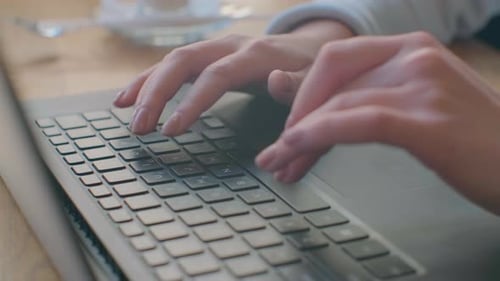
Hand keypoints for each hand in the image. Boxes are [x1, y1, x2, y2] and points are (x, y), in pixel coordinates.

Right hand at [114, 20, 353, 134]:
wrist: (309, 46)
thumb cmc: (311, 70)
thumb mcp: (315, 81)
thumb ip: (298, 86)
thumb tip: (275, 83)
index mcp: (256, 55)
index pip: (216, 76)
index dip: (192, 102)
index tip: (171, 130)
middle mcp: (230, 46)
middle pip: (184, 61)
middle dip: (157, 93)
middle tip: (139, 127)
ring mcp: (216, 48)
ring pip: (172, 59)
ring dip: (145, 84)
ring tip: (123, 110)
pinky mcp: (208, 56)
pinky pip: (173, 64)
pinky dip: (150, 79)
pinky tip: (130, 96)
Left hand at [255, 32, 499, 214]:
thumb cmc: (470, 140)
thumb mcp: (412, 106)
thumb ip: (363, 97)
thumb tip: (304, 103)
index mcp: (410, 48)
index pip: (336, 59)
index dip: (302, 93)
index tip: (288, 129)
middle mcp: (414, 56)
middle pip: (330, 76)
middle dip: (294, 115)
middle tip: (275, 152)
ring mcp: (423, 85)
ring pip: (338, 100)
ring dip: (298, 136)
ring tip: (279, 164)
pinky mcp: (428, 121)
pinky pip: (360, 120)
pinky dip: (321, 133)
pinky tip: (298, 148)